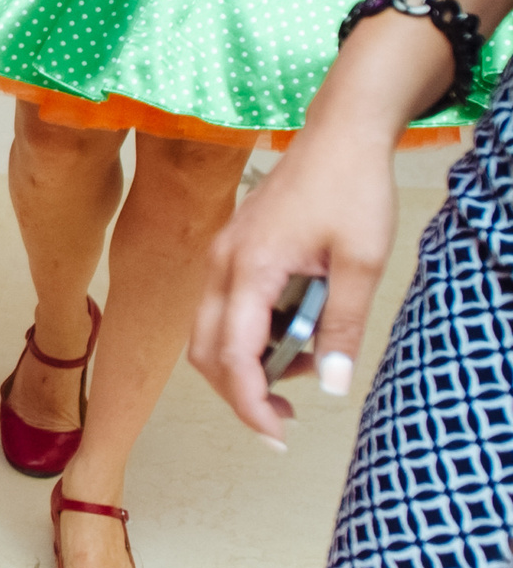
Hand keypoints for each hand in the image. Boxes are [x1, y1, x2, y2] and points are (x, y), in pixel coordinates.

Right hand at [187, 120, 397, 441]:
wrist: (339, 133)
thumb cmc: (351, 187)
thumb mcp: (361, 262)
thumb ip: (341, 326)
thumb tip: (330, 385)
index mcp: (249, 269)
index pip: (233, 356)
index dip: (250, 403)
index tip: (277, 435)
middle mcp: (222, 265)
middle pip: (206, 353)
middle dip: (240, 393)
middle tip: (285, 419)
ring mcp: (222, 257)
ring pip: (210, 333)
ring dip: (248, 363)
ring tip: (306, 360)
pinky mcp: (233, 251)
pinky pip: (224, 309)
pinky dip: (250, 335)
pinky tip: (294, 330)